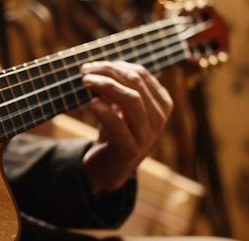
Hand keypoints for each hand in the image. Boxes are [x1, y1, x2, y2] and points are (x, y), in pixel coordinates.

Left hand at [80, 61, 172, 193]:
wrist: (109, 167)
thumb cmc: (114, 130)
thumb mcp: (119, 106)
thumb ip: (116, 86)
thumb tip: (97, 65)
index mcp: (162, 103)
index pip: (142, 74)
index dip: (115, 65)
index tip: (93, 65)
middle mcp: (160, 119)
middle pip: (136, 83)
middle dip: (108, 72)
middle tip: (85, 71)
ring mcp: (148, 136)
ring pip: (131, 99)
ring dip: (105, 86)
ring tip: (85, 82)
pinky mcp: (130, 150)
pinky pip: (118, 124)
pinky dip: (103, 110)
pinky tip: (91, 103)